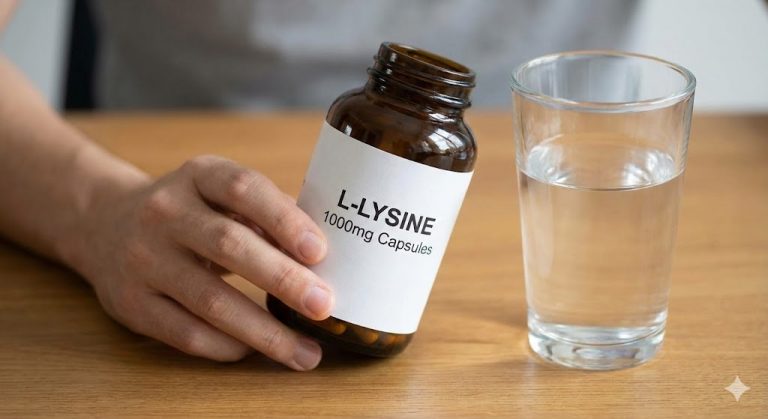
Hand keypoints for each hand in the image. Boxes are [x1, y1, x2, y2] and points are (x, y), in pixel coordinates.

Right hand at [73, 155, 332, 369]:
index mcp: (198, 175)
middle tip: (323, 305)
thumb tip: (324, 257)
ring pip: (210, 300)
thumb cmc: (190, 211)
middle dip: (283, 279)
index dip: (284, 219)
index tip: (319, 251)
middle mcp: (165, 212)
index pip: (244, 189)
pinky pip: (185, 332)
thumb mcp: (220, 193)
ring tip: (305, 353)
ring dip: (264, 331)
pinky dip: (226, 346)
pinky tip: (256, 351)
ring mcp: (143, 258)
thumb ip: (267, 214)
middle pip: (229, 245)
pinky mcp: (130, 302)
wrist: (105, 224)